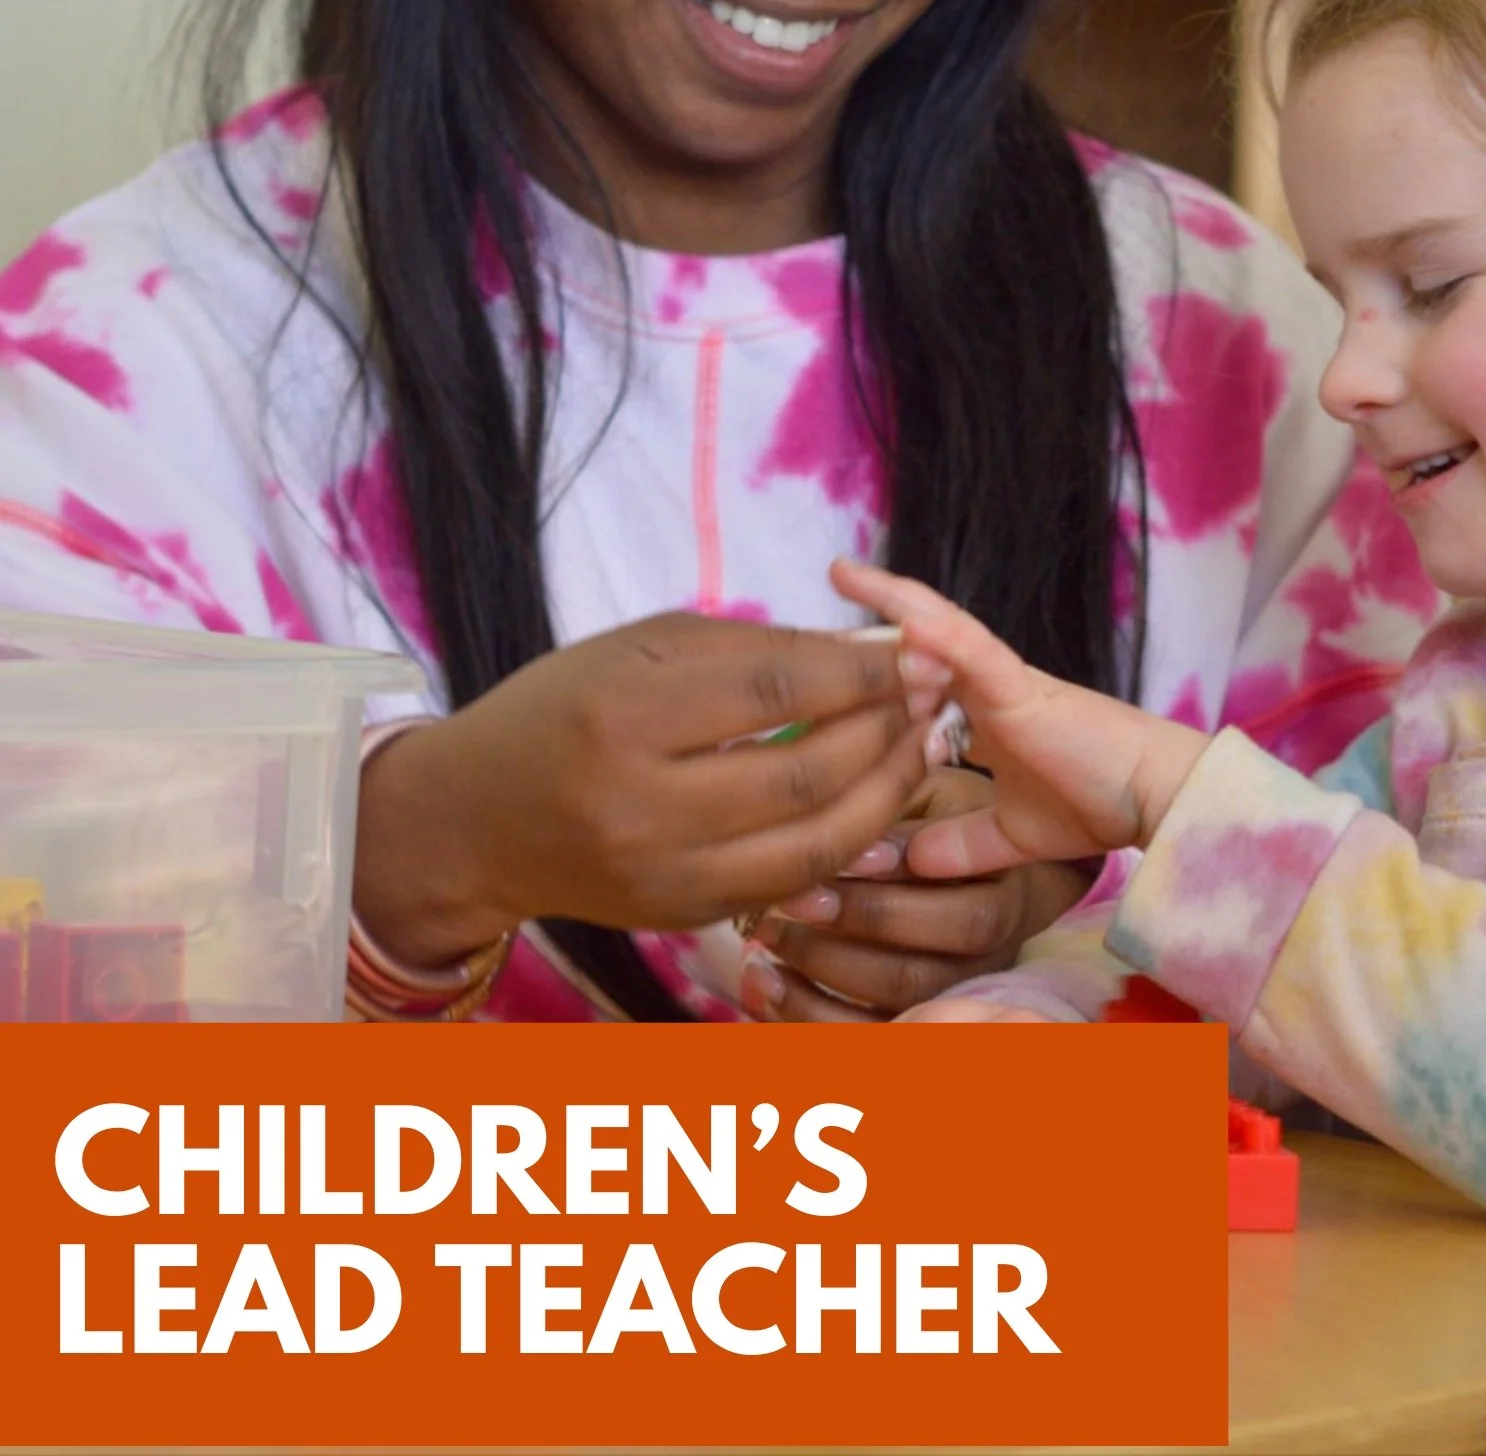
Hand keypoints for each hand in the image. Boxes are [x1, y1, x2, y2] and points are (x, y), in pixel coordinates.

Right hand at [352, 613, 927, 968]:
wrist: (473, 822)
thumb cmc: (561, 709)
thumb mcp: (640, 649)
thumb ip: (753, 648)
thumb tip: (866, 647)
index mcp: (624, 718)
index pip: (776, 690)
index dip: (860, 667)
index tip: (915, 644)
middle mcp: (643, 808)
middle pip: (807, 775)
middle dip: (889, 727)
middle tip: (936, 690)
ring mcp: (665, 878)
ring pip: (816, 844)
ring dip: (888, 790)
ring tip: (924, 740)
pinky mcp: (683, 918)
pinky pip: (792, 883)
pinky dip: (848, 839)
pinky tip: (878, 795)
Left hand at [736, 767, 1094, 1022]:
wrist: (986, 872)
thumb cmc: (946, 818)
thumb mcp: (937, 793)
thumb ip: (898, 796)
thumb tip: (841, 786)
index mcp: (1002, 891)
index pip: (958, 910)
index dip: (892, 889)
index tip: (835, 856)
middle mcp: (986, 955)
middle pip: (921, 970)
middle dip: (850, 933)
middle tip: (788, 900)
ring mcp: (952, 993)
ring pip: (889, 1008)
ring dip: (819, 974)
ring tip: (763, 936)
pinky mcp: (915, 1019)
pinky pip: (862, 1037)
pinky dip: (804, 1015)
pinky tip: (760, 981)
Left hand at [831, 558, 1210, 876]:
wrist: (1153, 796)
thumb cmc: (1094, 803)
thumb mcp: (1011, 834)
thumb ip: (961, 845)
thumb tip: (905, 864)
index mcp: (979, 712)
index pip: (917, 675)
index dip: (876, 661)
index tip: (828, 651)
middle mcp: (985, 686)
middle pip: (918, 639)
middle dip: (873, 613)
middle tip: (833, 576)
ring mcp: (1003, 681)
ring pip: (941, 629)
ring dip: (895, 602)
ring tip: (848, 573)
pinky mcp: (1024, 689)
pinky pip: (977, 654)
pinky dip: (942, 637)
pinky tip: (907, 621)